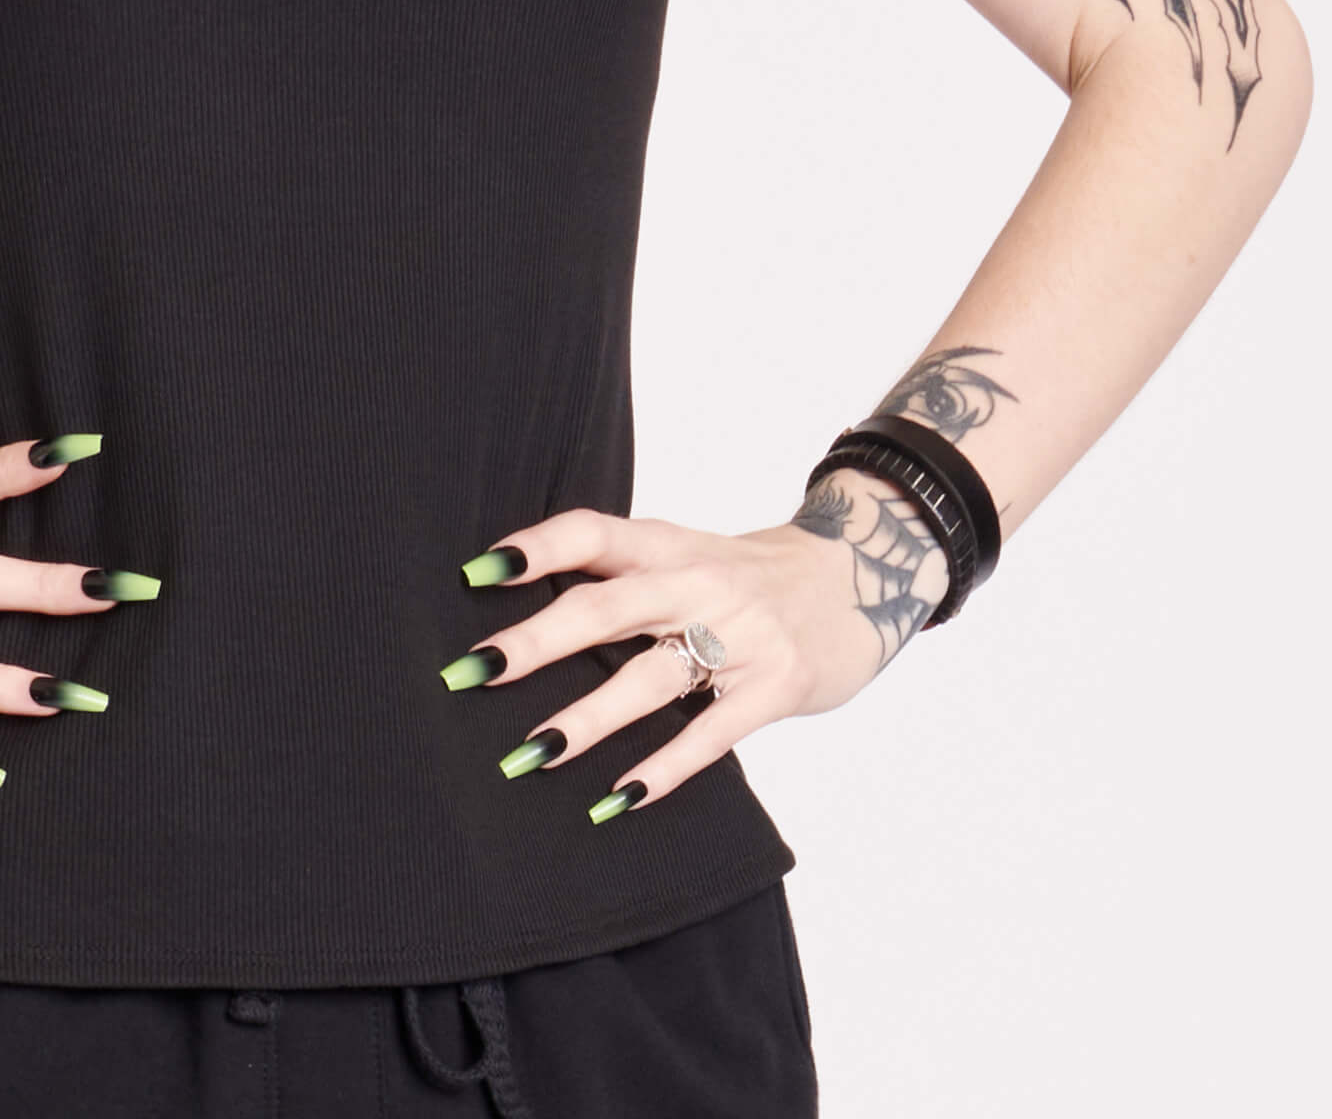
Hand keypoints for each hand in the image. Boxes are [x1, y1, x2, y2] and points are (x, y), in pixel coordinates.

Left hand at [443, 470, 950, 813]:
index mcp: (666, 544)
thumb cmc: (746, 575)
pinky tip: (619, 798)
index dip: (536, 550)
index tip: (475, 574)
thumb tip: (523, 608)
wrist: (858, 576)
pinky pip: (712, 733)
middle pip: (605, 609)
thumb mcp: (685, 554)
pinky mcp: (774, 686)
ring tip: (530, 753)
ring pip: (651, 678)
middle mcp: (697, 582)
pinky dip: (664, 767)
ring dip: (587, 719)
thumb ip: (621, 576)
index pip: (592, 533)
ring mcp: (739, 635)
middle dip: (535, 643)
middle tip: (472, 673)